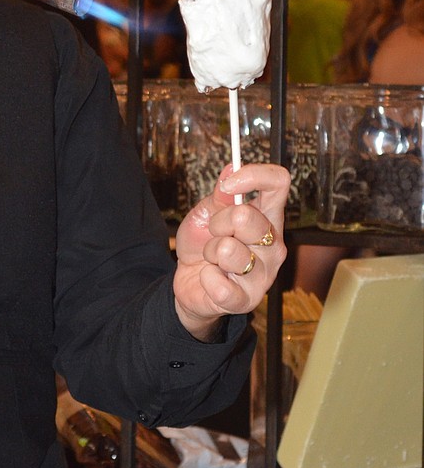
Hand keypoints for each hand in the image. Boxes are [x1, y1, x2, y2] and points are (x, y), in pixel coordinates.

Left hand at [172, 162, 289, 340]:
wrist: (189, 282)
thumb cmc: (202, 245)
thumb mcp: (206, 214)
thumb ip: (220, 195)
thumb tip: (230, 167)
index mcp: (267, 217)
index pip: (279, 184)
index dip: (253, 176)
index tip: (229, 185)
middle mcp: (273, 244)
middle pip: (248, 217)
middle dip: (218, 222)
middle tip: (214, 233)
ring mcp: (264, 274)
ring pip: (228, 250)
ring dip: (209, 252)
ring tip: (213, 259)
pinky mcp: (247, 300)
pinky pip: (220, 284)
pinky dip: (206, 278)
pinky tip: (210, 278)